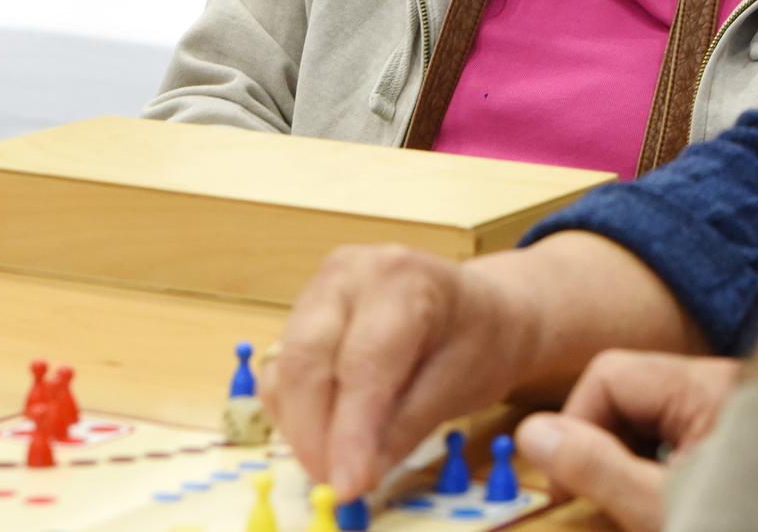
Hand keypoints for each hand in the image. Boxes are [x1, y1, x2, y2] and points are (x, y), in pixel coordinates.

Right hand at [260, 245, 536, 498]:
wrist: (477, 310)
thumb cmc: (477, 340)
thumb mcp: (460, 384)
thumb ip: (405, 427)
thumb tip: (357, 476)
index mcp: (401, 279)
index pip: (364, 362)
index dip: (350, 430)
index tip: (348, 485)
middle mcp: (349, 272)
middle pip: (307, 359)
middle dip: (315, 433)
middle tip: (337, 486)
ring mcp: (318, 289)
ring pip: (286, 368)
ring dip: (302, 427)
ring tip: (338, 464)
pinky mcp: (300, 314)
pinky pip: (280, 370)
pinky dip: (295, 412)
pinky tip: (327, 434)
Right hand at [516, 352, 740, 531]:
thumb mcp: (664, 507)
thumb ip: (596, 467)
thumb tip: (533, 434)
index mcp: (709, 386)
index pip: (610, 376)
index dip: (575, 426)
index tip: (567, 484)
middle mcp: (726, 385)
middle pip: (631, 395)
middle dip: (604, 447)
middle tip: (600, 503)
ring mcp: (738, 412)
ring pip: (654, 421)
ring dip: (631, 462)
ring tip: (638, 509)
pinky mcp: (745, 440)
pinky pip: (683, 439)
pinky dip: (662, 470)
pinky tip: (669, 504)